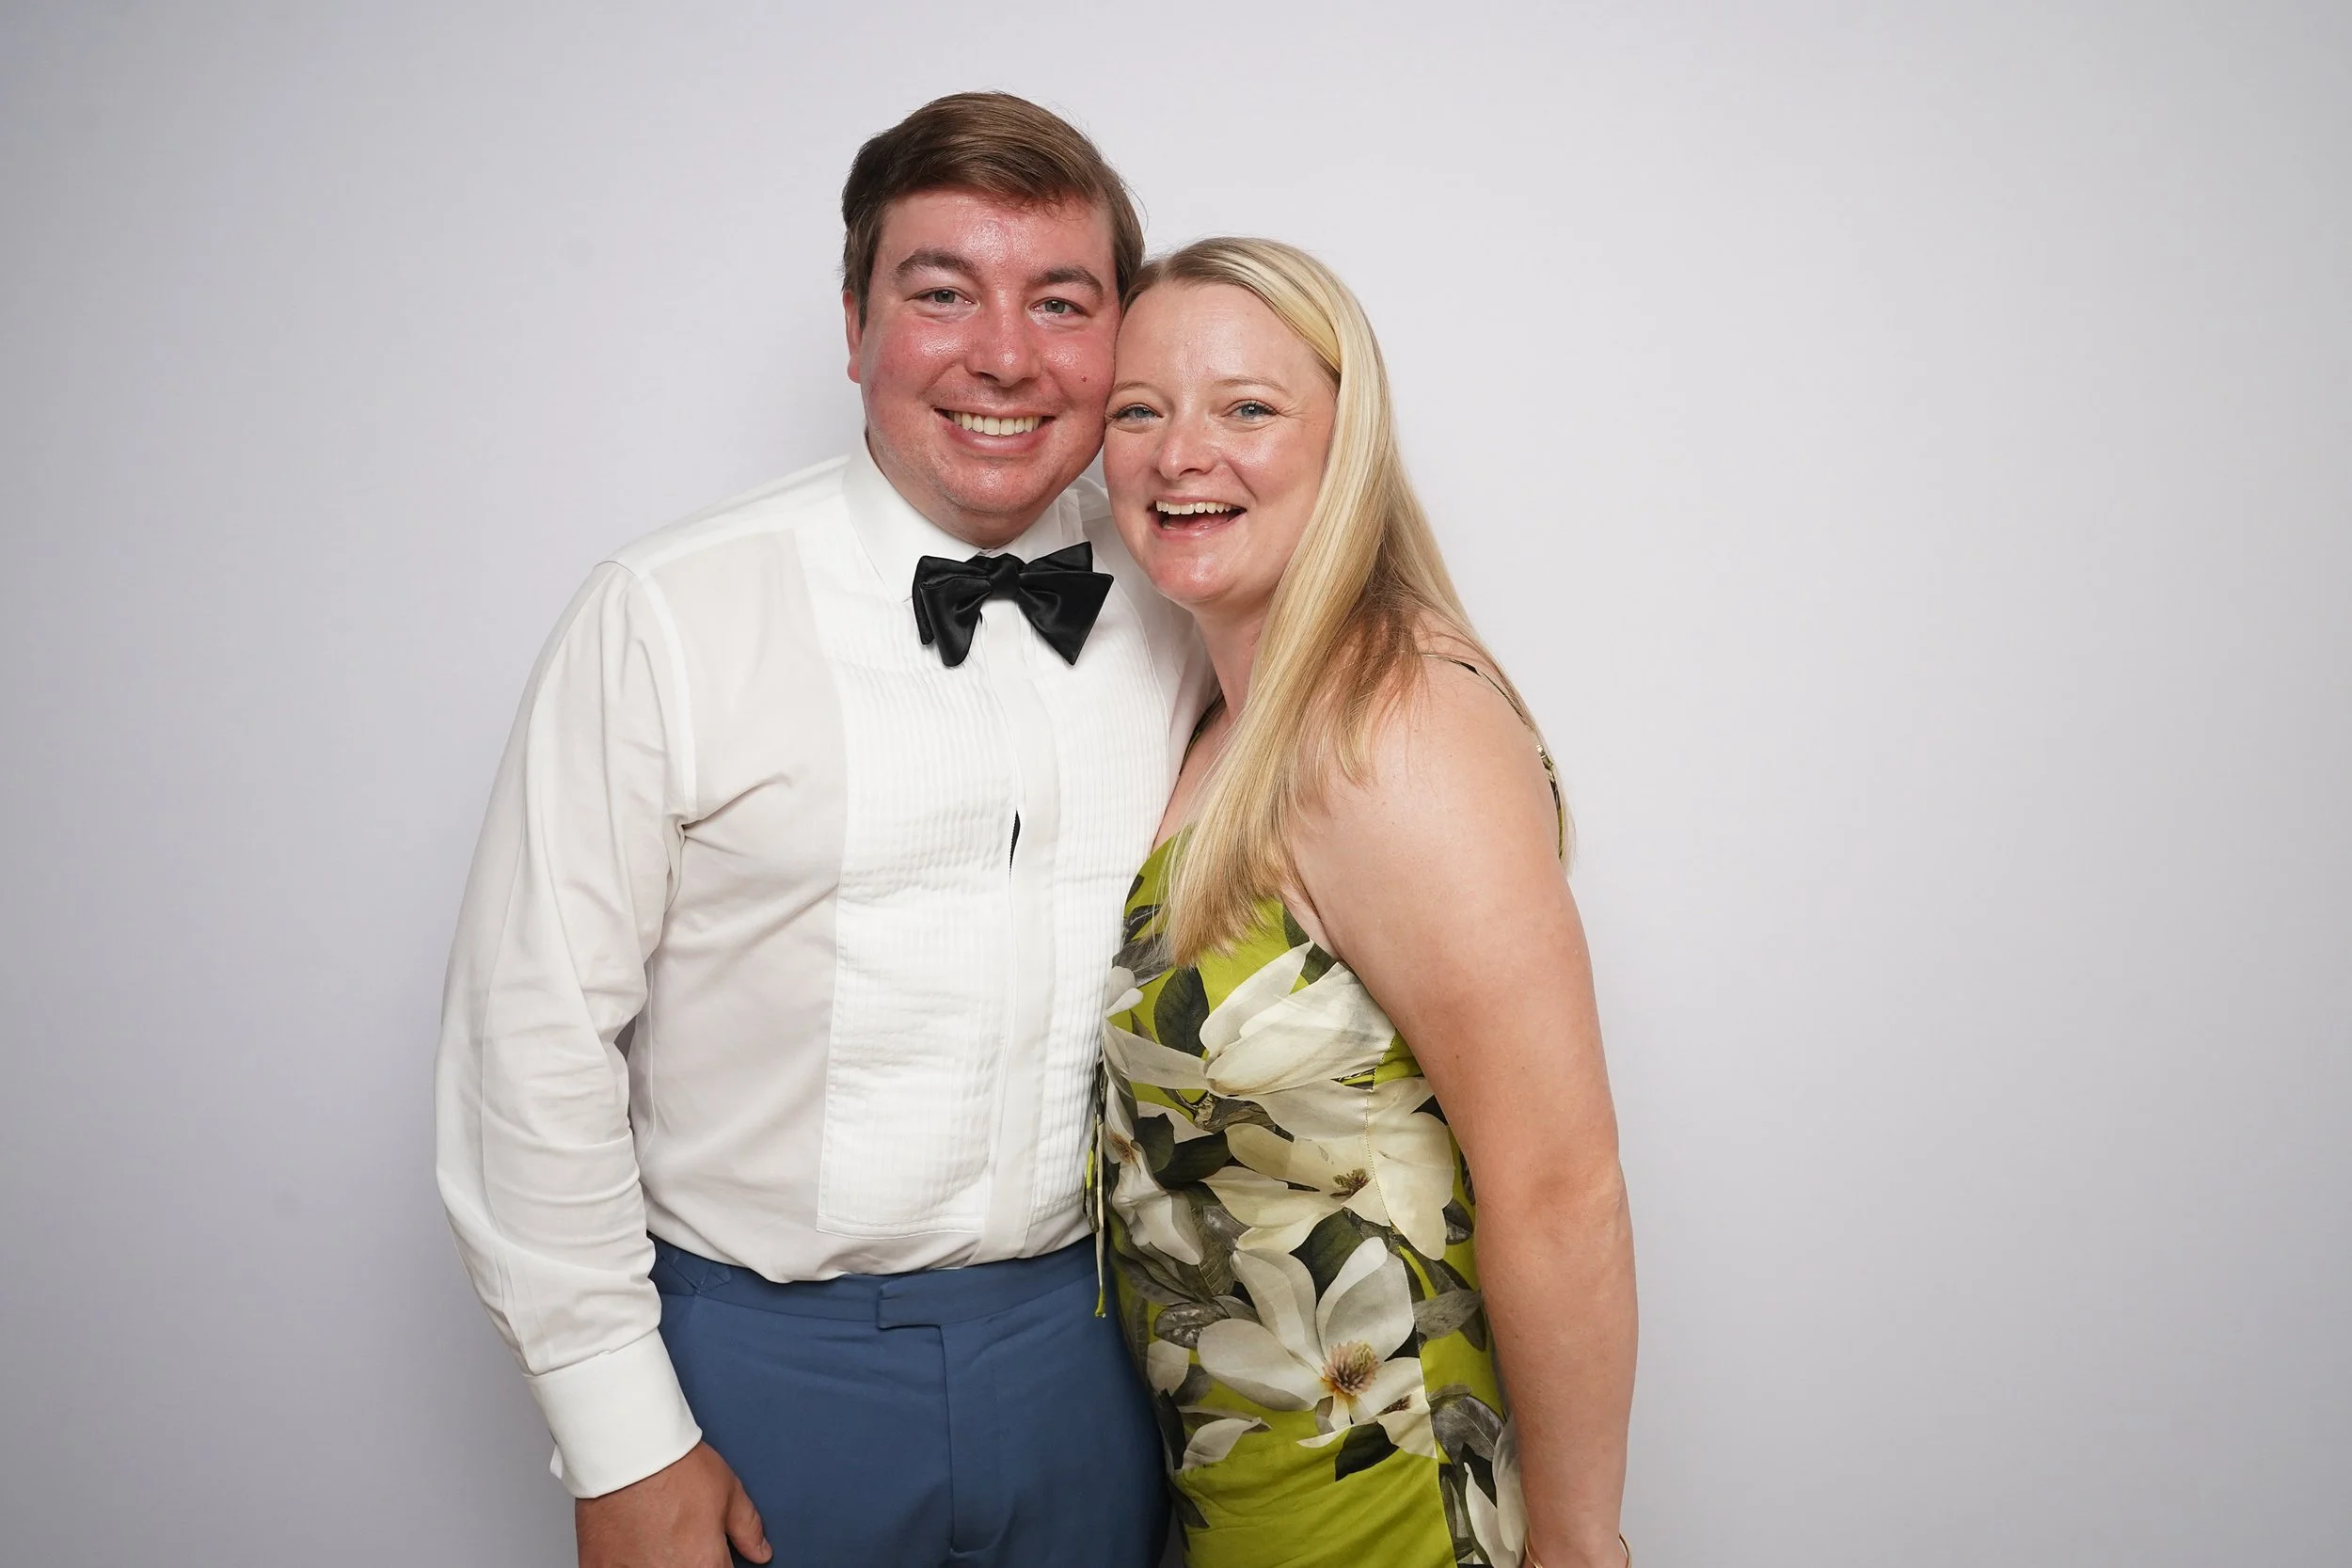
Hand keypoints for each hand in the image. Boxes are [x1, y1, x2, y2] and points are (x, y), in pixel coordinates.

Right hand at [575, 1442, 770, 1567]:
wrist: (627, 1447)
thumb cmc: (674, 1465)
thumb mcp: (728, 1491)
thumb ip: (747, 1528)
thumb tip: (760, 1551)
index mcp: (704, 1564)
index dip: (719, 1565)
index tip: (710, 1554)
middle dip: (687, 1561)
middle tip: (681, 1540)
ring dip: (657, 1561)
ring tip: (656, 1539)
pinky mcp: (599, 1567)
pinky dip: (626, 1564)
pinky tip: (633, 1546)